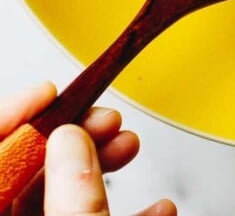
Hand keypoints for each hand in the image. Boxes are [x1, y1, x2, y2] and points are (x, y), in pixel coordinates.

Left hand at [0, 82, 175, 215]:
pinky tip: (154, 206)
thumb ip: (75, 201)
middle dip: (74, 135)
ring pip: (59, 195)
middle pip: (26, 168)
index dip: (18, 114)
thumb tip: (71, 140)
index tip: (50, 91)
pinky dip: (121, 207)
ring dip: (102, 165)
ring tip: (129, 147)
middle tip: (106, 120)